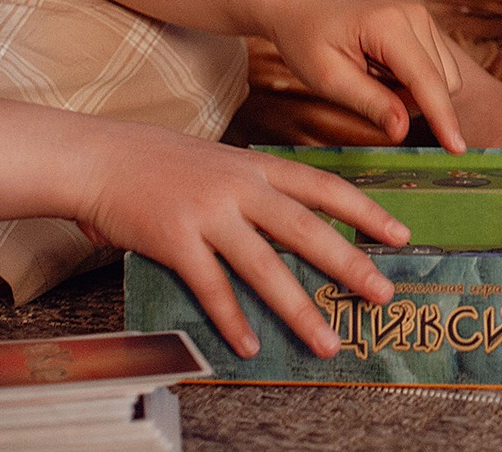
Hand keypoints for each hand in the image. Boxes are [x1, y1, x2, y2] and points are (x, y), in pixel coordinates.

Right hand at [72, 119, 412, 359]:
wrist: (101, 157)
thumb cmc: (162, 161)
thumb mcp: (222, 161)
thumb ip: (258, 186)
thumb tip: (297, 220)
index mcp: (258, 166)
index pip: (324, 187)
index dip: (365, 211)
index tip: (400, 234)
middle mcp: (241, 187)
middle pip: (307, 230)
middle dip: (350, 264)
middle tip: (384, 292)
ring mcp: (209, 213)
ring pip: (266, 267)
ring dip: (300, 309)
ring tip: (328, 342)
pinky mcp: (175, 239)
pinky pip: (211, 287)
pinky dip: (232, 319)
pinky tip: (250, 345)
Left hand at [263, 0, 465, 151]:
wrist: (300, 3)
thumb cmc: (306, 39)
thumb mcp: (328, 79)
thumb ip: (370, 104)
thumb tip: (403, 130)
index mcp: (390, 26)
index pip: (427, 81)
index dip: (442, 118)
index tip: (457, 150)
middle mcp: (415, 16)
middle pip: (441, 83)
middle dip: (413, 105)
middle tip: (365, 95)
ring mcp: (422, 18)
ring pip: (444, 78)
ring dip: (414, 95)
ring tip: (371, 80)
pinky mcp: (423, 25)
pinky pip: (437, 69)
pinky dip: (414, 83)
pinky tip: (381, 72)